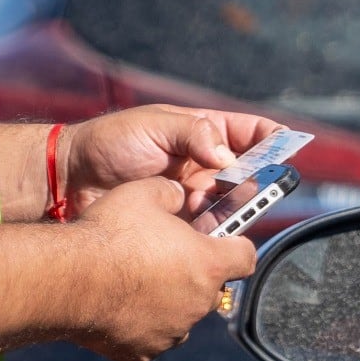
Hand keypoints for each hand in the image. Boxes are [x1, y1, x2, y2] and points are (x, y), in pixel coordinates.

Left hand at [60, 104, 282, 216]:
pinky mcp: (180, 223)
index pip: (250, 133)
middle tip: (257, 186)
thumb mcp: (152, 126)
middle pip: (250, 173)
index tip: (288, 148)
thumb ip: (193, 134)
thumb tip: (228, 155)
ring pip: (233, 205)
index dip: (273, 139)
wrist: (71, 180)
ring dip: (238, 209)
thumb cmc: (110, 143)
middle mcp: (204, 164)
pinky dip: (216, 233)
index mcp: (202, 132)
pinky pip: (209, 231)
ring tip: (230, 210)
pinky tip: (211, 233)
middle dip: (260, 180)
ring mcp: (194, 195)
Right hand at [70, 177, 256, 360]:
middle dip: (196, 272)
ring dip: (171, 299)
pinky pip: (154, 336)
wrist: (68, 280)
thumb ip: (171, 194)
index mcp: (208, 263)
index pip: (246, 257)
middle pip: (212, 287)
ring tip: (138, 281)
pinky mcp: (144, 351)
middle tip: (168, 256)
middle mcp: (198, 303)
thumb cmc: (110, 233)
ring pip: (183, 314)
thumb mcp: (145, 194)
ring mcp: (172, 331)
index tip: (223, 240)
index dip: (236, 245)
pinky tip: (121, 305)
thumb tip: (178, 197)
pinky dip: (145, 323)